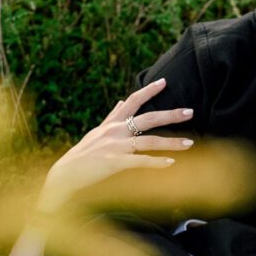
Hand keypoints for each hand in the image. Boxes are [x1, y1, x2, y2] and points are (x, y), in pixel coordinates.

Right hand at [39, 78, 194, 210]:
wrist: (65, 174)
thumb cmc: (83, 155)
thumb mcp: (97, 132)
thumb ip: (112, 116)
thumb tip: (121, 101)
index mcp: (112, 124)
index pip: (132, 101)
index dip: (148, 90)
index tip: (165, 81)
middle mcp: (115, 131)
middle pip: (147, 118)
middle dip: (170, 114)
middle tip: (190, 111)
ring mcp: (115, 146)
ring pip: (149, 141)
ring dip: (171, 142)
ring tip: (189, 143)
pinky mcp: (114, 162)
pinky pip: (140, 161)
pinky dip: (156, 162)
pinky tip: (171, 163)